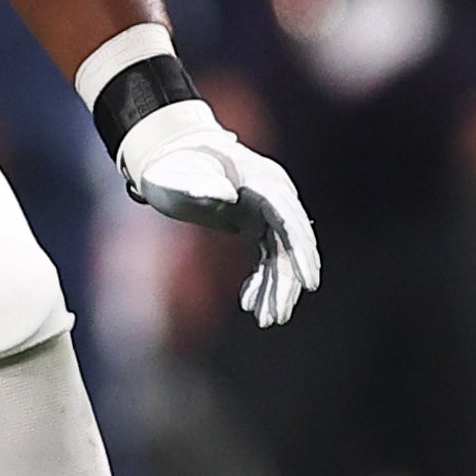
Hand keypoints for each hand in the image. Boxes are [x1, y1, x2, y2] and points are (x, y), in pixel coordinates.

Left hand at [117, 100, 320, 327]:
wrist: (167, 154)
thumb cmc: (170, 164)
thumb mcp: (176, 174)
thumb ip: (199, 182)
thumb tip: (227, 194)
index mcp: (262, 182)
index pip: (290, 221)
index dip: (301, 253)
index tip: (308, 285)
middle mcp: (272, 196)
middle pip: (290, 243)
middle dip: (286, 282)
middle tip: (275, 318)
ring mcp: (265, 210)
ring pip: (281, 254)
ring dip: (275, 288)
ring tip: (265, 320)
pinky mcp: (255, 222)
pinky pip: (268, 255)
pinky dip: (262, 279)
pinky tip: (248, 301)